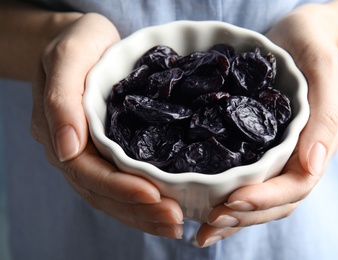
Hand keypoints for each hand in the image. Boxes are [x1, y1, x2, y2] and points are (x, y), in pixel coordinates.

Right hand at [30, 13, 182, 238]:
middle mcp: (73, 150)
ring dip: (143, 214)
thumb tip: (66, 149)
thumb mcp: (68, 56)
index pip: (87, 172)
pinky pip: (121, 183)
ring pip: (111, 196)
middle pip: (101, 192)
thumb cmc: (78, 43)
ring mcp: (89, 154)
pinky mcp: (108, 151)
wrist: (85, 40)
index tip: (154, 196)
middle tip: (175, 219)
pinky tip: (165, 209)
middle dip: (138, 210)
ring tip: (176, 223)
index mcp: (59, 131)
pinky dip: (142, 202)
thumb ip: (61, 99)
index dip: (119, 188)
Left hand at [196, 5, 337, 246]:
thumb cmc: (314, 48)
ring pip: (258, 199)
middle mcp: (296, 158)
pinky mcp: (256, 149)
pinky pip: (244, 180)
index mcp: (316, 145)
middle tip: (209, 224)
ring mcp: (276, 156)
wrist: (297, 37)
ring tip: (202, 230)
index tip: (233, 202)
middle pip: (275, 202)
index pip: (296, 185)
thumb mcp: (325, 71)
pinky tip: (203, 210)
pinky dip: (225, 200)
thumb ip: (325, 117)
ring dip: (232, 219)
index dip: (266, 199)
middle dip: (243, 216)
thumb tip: (313, 164)